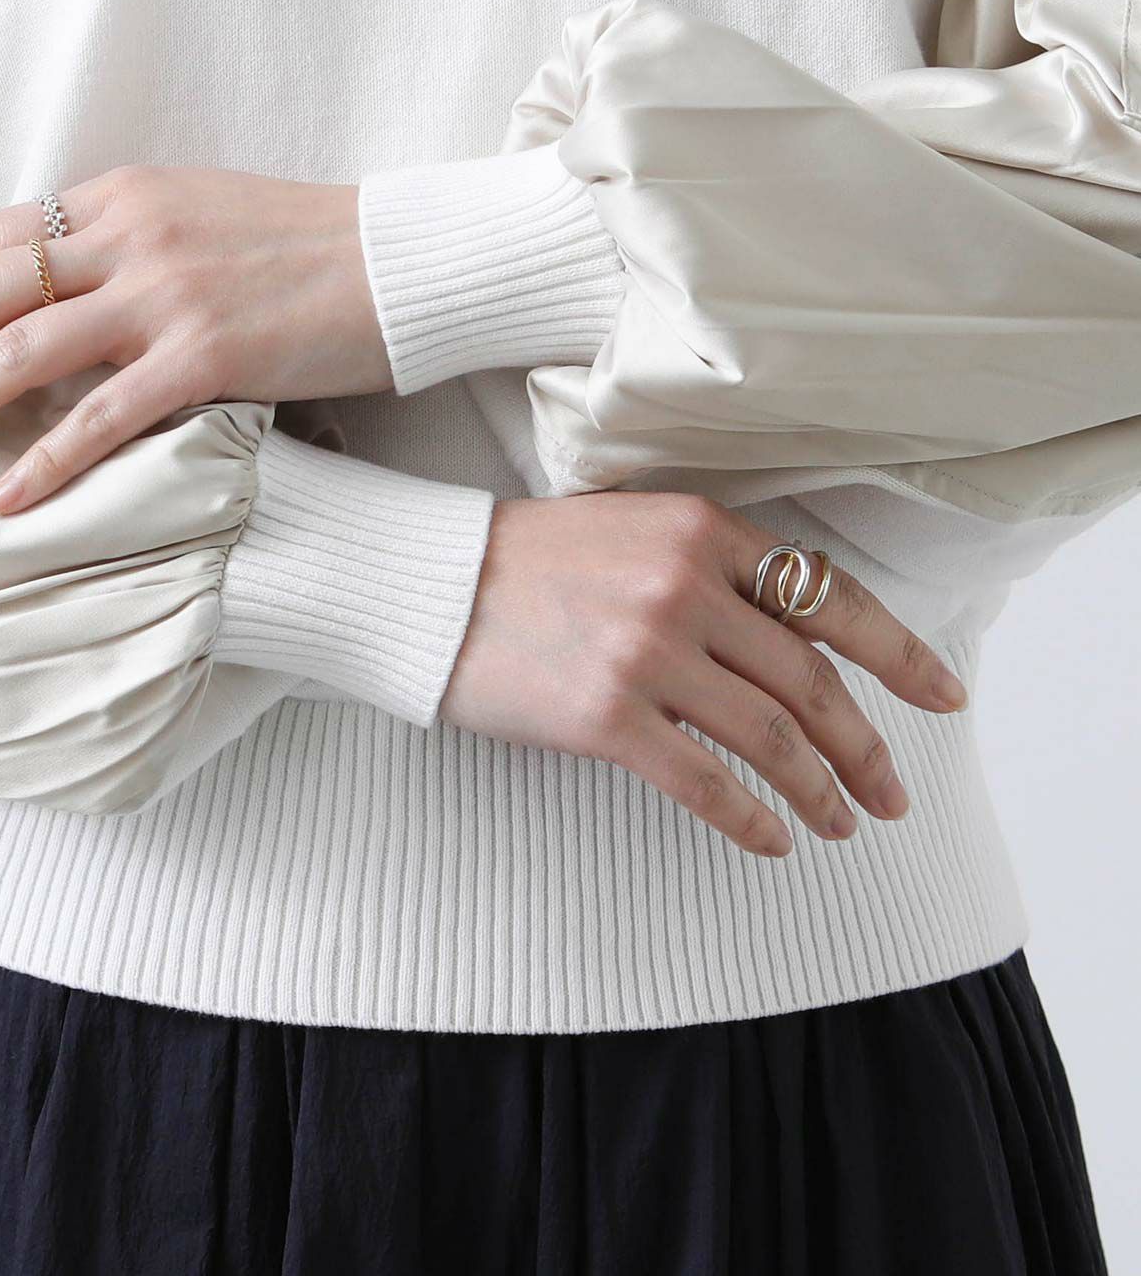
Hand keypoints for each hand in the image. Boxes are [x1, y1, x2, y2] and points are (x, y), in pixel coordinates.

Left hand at [0, 164, 391, 510]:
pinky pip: (107, 413)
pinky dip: (50, 457)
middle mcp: (127, 235)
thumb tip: (47, 292)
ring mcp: (166, 292)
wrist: (400, 258)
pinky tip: (3, 496)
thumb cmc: (301, 245)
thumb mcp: (194, 218)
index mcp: (117, 197)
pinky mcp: (210, 352)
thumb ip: (116, 246)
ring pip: (22, 348)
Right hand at [439, 491, 968, 855]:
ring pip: (769, 736)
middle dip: (867, 745)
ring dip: (819, 790)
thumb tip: (792, 644)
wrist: (428, 584)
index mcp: (700, 529)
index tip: (942, 696)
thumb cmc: (530, 561)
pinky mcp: (605, 716)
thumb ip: (710, 569)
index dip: (897, 653)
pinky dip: (751, 819)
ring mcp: (646, 652)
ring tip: (842, 824)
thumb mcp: (632, 531)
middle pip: (810, 678)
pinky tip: (772, 841)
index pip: (826, 596)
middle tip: (895, 793)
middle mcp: (683, 585)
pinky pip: (704, 782)